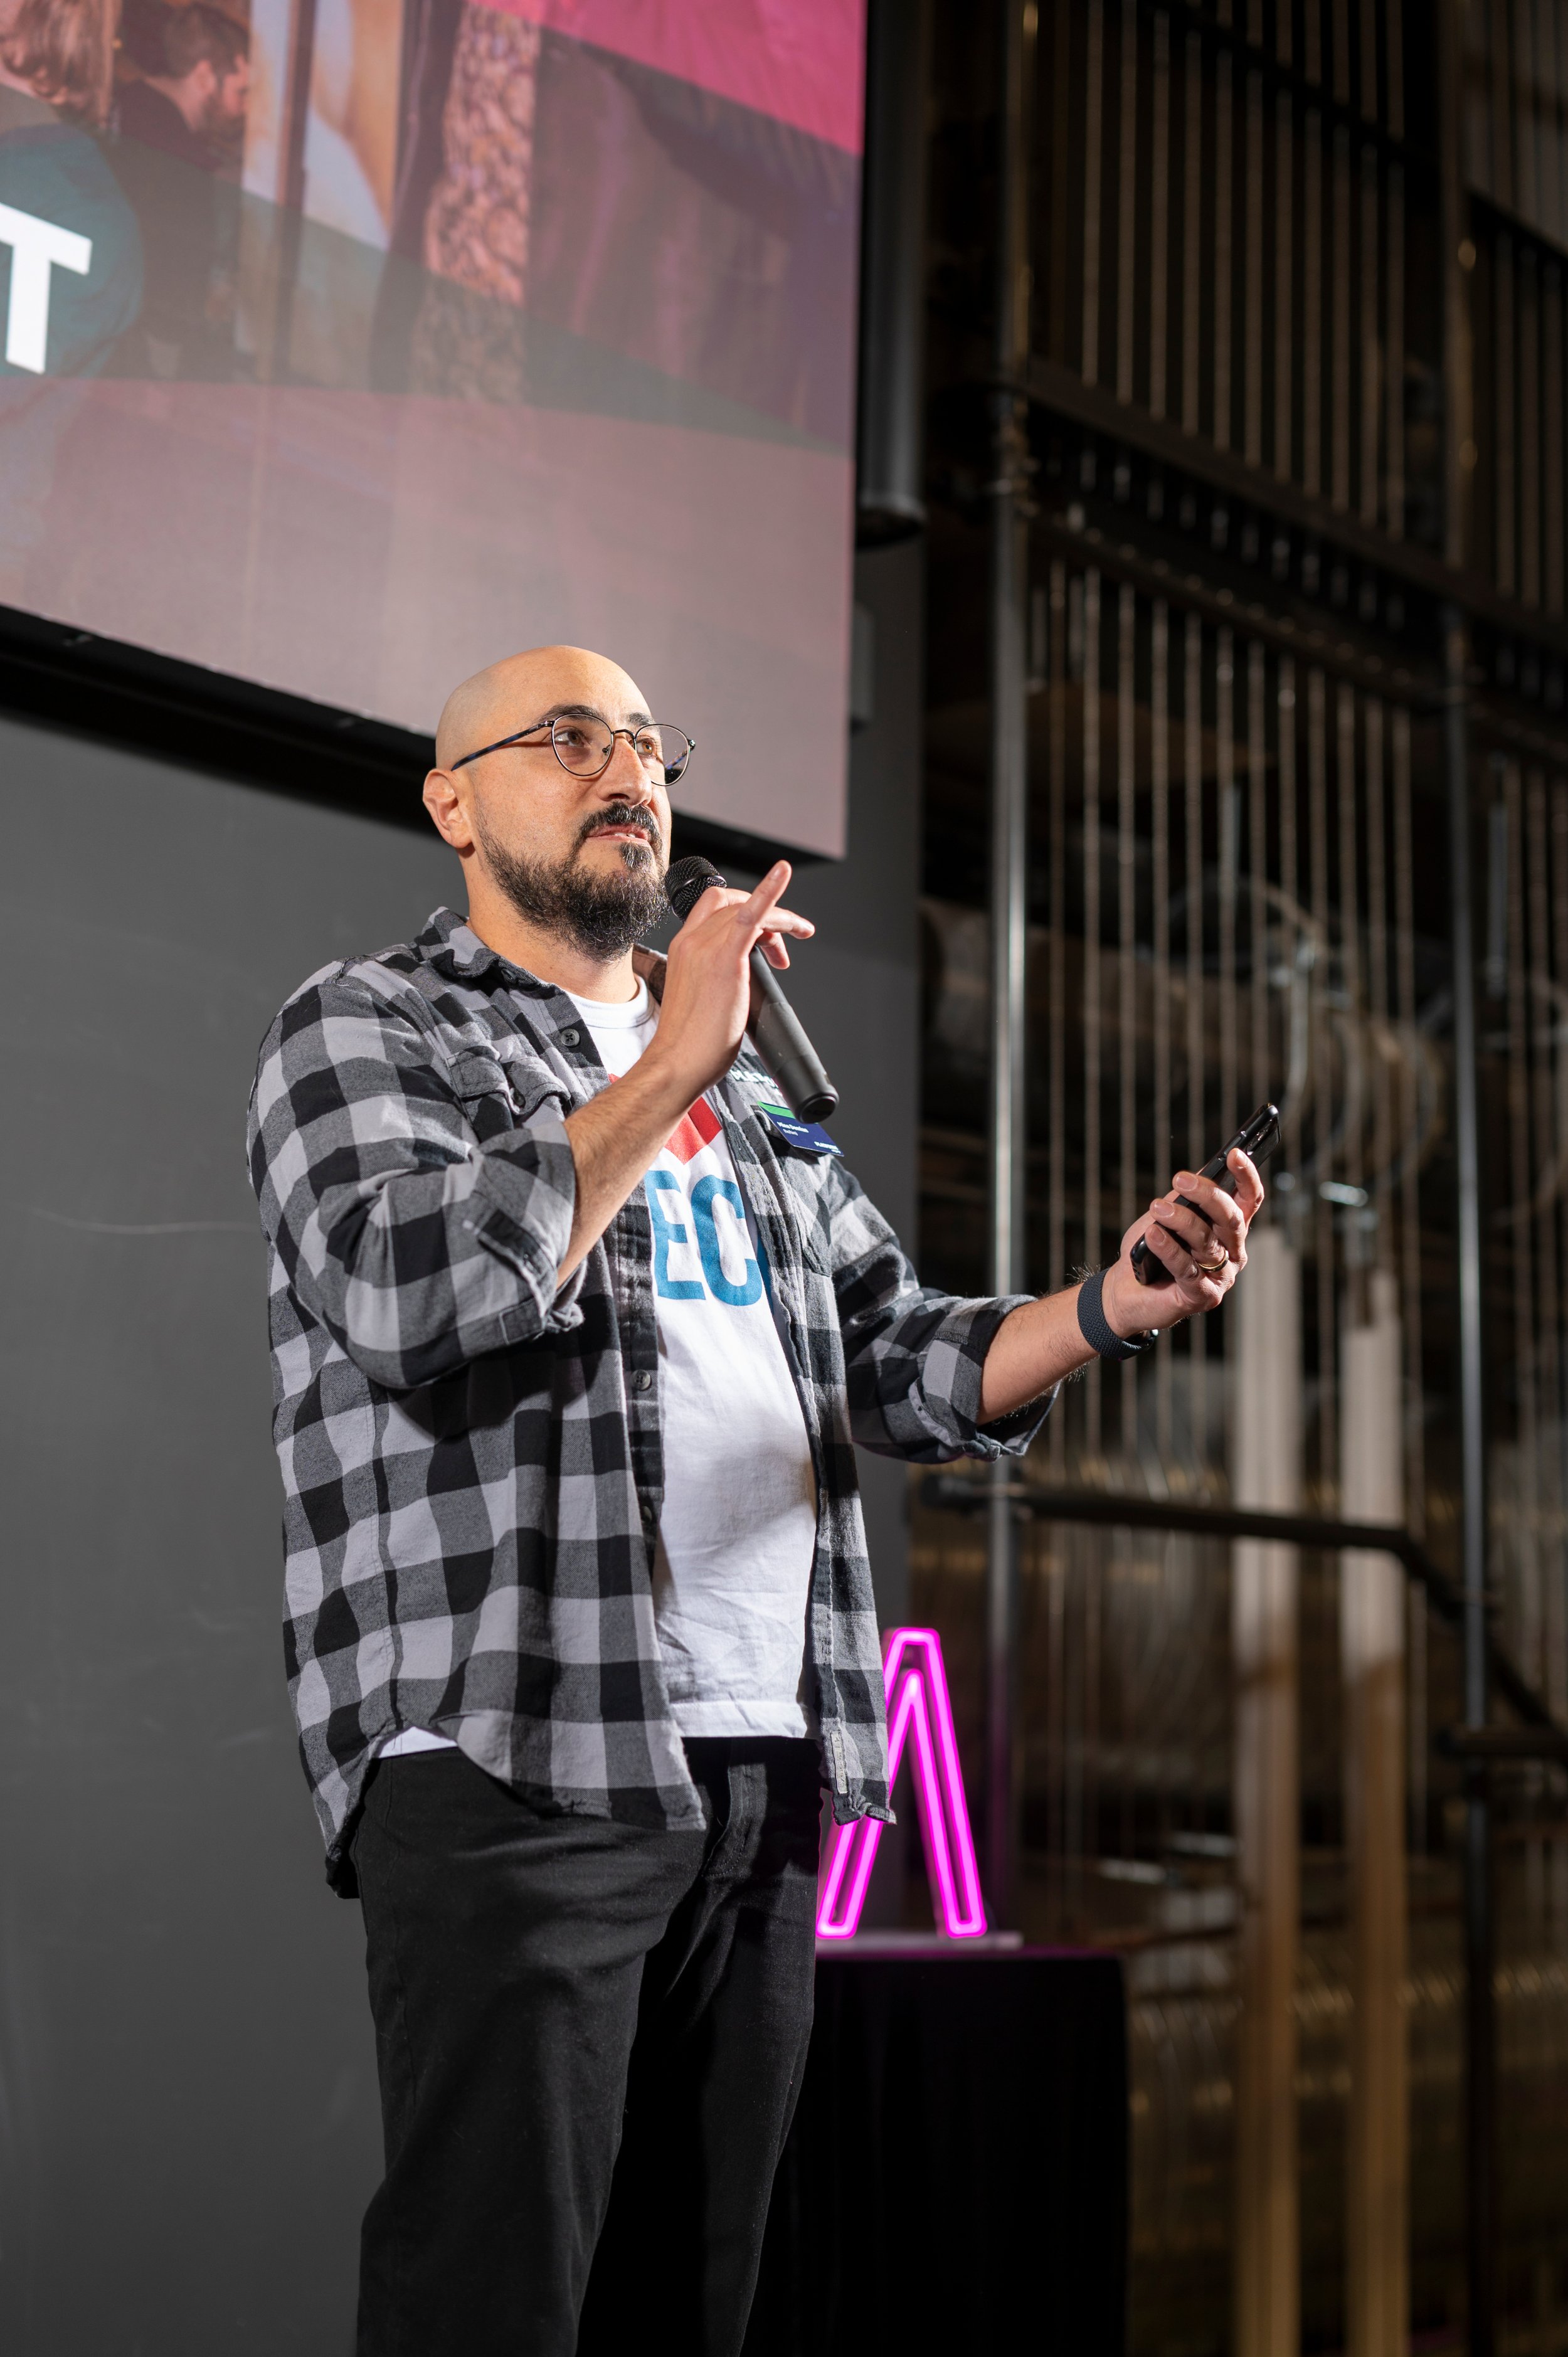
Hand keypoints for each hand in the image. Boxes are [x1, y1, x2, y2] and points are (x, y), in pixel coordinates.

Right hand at [641, 862, 813, 1102]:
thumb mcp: (700, 998)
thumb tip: (737, 982)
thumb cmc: (688, 1041)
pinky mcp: (727, 959)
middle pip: (735, 904)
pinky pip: (753, 914)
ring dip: (781, 919)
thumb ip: (715, 978)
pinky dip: (771, 890)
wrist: (677, 1061)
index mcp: (683, 948)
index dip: (741, 907)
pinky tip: (783, 873)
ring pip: (750, 909)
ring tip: (799, 937)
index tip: (762, 931)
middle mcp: (692, 941)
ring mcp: (707, 947)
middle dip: (765, 916)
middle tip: (782, 946)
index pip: (713, 907)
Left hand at [1100, 1150, 1265, 1336]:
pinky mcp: (1202, 1296)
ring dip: (1180, 1219)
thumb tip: (1202, 1170)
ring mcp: (1220, 1276)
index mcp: (1230, 1230)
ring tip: (1157, 1208)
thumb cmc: (1151, 1248)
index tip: (1235, 1153)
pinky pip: (1186, 1267)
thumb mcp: (1169, 1213)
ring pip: (1207, 1240)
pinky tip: (1153, 1234)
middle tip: (1180, 1179)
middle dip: (1206, 1194)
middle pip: (1230, 1218)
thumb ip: (1187, 1196)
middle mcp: (1233, 1253)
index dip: (1247, 1175)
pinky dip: (1168, 1248)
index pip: (1249, 1199)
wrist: (1126, 1289)